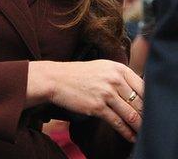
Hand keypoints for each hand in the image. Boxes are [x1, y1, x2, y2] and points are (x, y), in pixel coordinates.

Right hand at [28, 60, 142, 141]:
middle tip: (148, 124)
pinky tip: (130, 136)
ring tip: (142, 132)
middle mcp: (114, 79)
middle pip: (140, 102)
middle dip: (146, 116)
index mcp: (118, 68)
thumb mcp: (102, 68)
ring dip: (139, 126)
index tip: (150, 111)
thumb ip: (121, 78)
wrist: (54, 79)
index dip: (150, 102)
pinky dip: (126, 132)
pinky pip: (118, 122)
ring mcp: (106, 93)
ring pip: (131, 114)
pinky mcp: (97, 106)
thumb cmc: (78, 75)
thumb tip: (138, 96)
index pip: (143, 88)